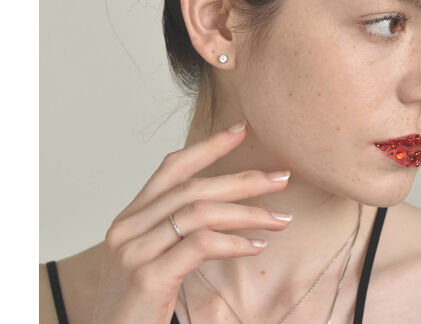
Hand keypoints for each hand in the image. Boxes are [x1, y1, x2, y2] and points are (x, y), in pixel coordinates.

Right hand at [90, 120, 291, 323]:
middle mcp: (129, 226)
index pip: (173, 167)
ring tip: (280, 219)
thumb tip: (224, 205)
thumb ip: (176, 227)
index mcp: (132, 216)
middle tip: (281, 178)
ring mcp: (134, 250)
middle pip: (193, 187)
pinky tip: (255, 245)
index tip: (240, 130)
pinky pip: (200, 245)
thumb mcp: (153, 254)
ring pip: (200, 213)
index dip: (208, 146)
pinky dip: (233, 242)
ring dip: (247, 213)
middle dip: (242, 180)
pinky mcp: (147, 277)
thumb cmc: (138, 301)